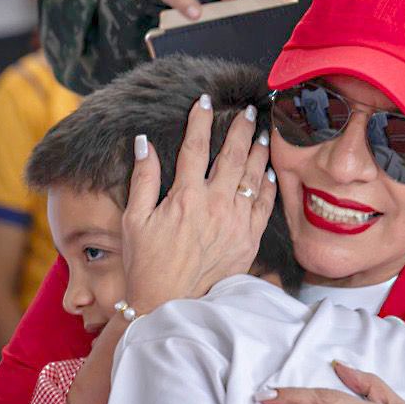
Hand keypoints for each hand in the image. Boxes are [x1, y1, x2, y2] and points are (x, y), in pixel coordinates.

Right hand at [123, 95, 276, 312]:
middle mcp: (214, 205)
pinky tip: (269, 173)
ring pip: (254, 177)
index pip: (195, 146)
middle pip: (232, 156)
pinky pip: (265, 206)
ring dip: (260, 152)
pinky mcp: (248, 241)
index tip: (206, 100)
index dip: (201, 119)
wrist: (169, 303)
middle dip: (242, 129)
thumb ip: (143, 178)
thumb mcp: (134, 219)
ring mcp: (235, 223)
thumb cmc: (146, 263)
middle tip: (249, 111)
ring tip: (264, 133)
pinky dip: (269, 186)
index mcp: (185, 196)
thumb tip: (144, 142)